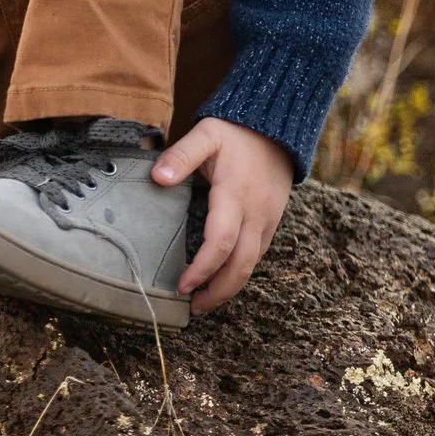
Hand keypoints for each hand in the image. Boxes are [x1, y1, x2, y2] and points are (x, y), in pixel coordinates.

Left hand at [153, 118, 292, 313]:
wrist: (276, 128)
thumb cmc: (236, 133)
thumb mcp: (206, 134)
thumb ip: (181, 155)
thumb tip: (158, 178)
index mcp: (236, 195)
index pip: (221, 242)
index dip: (202, 269)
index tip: (182, 285)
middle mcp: (256, 214)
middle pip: (240, 266)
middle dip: (217, 292)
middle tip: (192, 307)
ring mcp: (267, 222)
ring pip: (251, 266)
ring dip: (228, 288)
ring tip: (203, 302)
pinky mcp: (271, 224)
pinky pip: (257, 256)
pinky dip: (239, 273)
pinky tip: (221, 280)